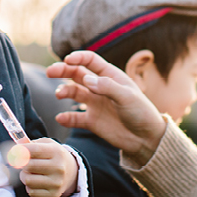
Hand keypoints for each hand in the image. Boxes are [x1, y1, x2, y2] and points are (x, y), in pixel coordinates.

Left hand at [19, 138, 78, 196]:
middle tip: (23, 163)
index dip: (19, 150)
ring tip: (30, 172)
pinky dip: (29, 187)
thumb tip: (15, 147)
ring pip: (27, 180)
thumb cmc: (54, 156)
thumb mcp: (46, 144)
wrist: (71, 172)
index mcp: (56, 151)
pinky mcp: (53, 194)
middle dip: (21, 164)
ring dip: (24, 176)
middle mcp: (58, 167)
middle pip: (28, 165)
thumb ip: (30, 143)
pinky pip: (31, 192)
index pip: (32, 150)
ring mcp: (57, 182)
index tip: (14, 151)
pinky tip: (36, 182)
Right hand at [48, 50, 165, 164]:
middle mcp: (100, 88)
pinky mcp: (92, 121)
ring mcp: (95, 104)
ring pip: (74, 93)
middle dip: (63, 71)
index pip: (90, 61)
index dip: (78, 58)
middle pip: (77, 74)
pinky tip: (61, 118)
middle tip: (50, 72)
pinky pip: (75, 118)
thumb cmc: (141, 113)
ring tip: (60, 95)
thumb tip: (86, 79)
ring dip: (64, 91)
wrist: (146, 139)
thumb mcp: (127, 97)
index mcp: (110, 76)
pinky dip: (66, 118)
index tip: (68, 60)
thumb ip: (107, 87)